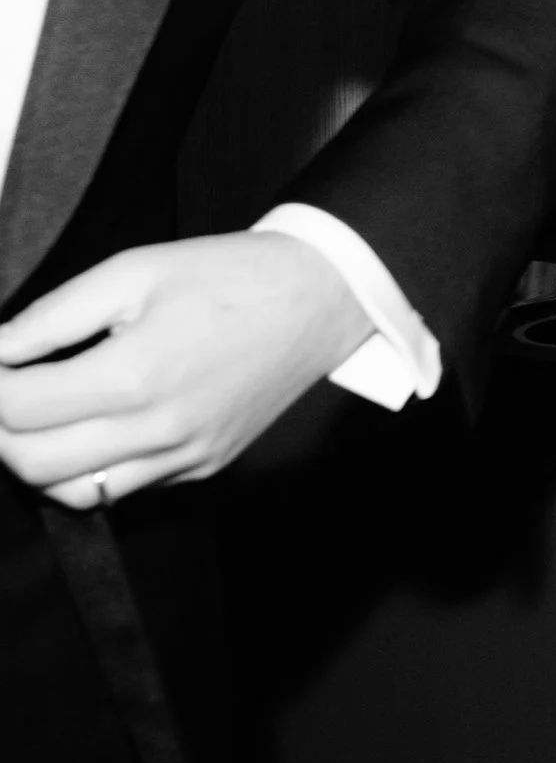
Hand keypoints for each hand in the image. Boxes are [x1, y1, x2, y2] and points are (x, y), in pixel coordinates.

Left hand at [0, 232, 371, 506]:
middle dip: (0, 428)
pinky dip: (87, 467)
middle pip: (33, 464)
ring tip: (38, 414)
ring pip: (72, 493)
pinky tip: (90, 425)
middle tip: (4, 388)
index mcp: (136, 374)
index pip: (19, 408)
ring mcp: (182, 457)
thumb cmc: (228, 275)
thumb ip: (54, 315)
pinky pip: (122, 488)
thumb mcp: (132, 270)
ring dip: (37, 459)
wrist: (318, 298)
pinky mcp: (201, 467)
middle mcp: (158, 430)